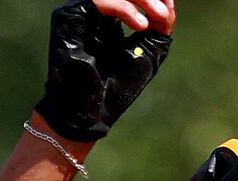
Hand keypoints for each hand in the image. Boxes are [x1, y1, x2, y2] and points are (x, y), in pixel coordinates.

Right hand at [34, 0, 174, 141]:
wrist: (93, 112)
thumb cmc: (118, 87)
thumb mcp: (148, 51)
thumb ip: (159, 24)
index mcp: (111, 16)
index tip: (168, 7)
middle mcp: (94, 11)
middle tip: (164, 10)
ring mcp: (80, 12)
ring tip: (159, 15)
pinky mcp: (68, 17)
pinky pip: (98, 0)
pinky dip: (124, 8)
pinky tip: (141, 24)